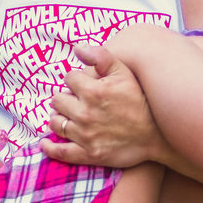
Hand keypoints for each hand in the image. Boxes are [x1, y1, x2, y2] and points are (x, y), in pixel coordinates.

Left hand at [39, 42, 163, 168]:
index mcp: (92, 91)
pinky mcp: (88, 154)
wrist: (157, 135)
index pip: (68, 78)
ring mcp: (85, 136)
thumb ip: (101, 56)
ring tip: (66, 116)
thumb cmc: (140, 101)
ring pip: (56, 123)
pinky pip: (61, 152)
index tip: (84, 84)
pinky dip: (50, 147)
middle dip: (65, 97)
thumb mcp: (125, 72)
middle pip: (57, 100)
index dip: (76, 79)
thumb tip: (77, 48)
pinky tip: (45, 143)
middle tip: (75, 100)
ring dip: (59, 117)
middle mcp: (85, 113)